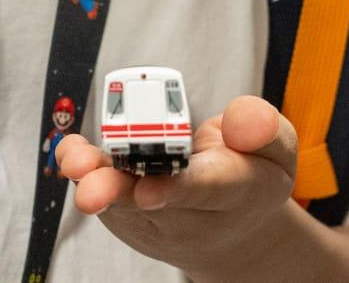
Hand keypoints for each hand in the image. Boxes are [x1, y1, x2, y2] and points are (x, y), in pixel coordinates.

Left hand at [57, 95, 298, 275]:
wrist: (233, 229)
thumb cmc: (251, 174)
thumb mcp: (276, 148)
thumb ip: (263, 128)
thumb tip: (240, 118)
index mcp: (239, 193)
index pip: (208, 189)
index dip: (177, 188)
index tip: (149, 190)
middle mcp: (194, 217)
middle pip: (154, 203)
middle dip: (120, 194)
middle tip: (90, 191)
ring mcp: (158, 225)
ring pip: (122, 205)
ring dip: (95, 182)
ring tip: (74, 162)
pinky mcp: (130, 222)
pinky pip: (107, 201)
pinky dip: (87, 175)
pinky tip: (72, 156)